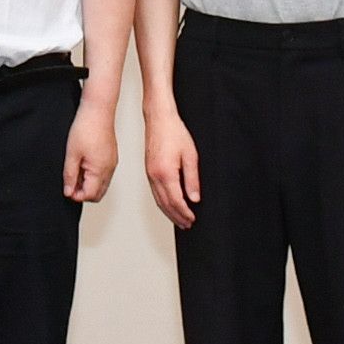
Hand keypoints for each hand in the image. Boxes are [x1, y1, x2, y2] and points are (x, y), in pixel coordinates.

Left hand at [62, 93, 117, 204]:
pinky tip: (83, 164)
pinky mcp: (111, 157)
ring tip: (75, 171)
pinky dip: (94, 176)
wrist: (98, 110)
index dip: (77, 195)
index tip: (67, 188)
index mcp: (100, 170)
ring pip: (101, 185)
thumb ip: (70, 175)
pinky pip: (104, 174)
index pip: (90, 195)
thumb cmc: (86, 127)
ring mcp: (112, 163)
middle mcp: (109, 169)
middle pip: (98, 194)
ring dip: (88, 184)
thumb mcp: (72, 154)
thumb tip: (69, 191)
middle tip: (70, 183)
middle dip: (83, 193)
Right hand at [139, 110, 200, 230]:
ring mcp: (149, 174)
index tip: (192, 219)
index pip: (176, 201)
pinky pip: (155, 193)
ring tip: (179, 220)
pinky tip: (169, 205)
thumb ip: (192, 179)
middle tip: (187, 224)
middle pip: (165, 204)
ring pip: (158, 200)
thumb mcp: (190, 156)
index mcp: (166, 174)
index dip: (185, 213)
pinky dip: (162, 203)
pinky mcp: (149, 171)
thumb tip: (194, 198)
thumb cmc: (174, 132)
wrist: (159, 119)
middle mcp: (155, 176)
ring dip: (169, 212)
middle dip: (177, 217)